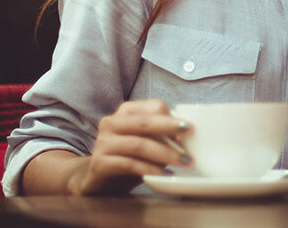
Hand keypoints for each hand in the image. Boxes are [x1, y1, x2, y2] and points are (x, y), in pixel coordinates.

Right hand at [67, 99, 192, 194]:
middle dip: (170, 130)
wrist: (97, 180)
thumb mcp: (146, 142)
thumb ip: (161, 135)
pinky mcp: (99, 163)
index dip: (172, 117)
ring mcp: (102, 143)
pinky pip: (129, 164)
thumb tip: (188, 137)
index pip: (153, 107)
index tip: (190, 130)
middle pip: (145, 123)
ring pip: (139, 145)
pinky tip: (165, 174)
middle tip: (190, 139)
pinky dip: (150, 169)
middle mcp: (111, 123)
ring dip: (165, 154)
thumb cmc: (128, 157)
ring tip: (184, 163)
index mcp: (125, 112)